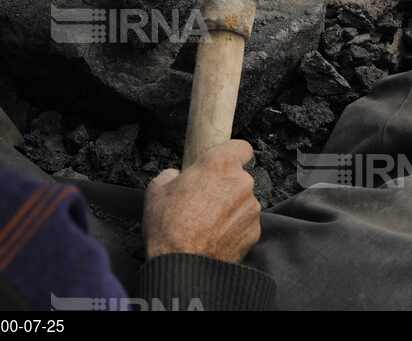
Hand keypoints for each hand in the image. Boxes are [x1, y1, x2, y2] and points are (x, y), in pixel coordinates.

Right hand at [142, 140, 261, 263]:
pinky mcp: (254, 232)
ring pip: (242, 200)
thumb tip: (178, 177)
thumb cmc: (169, 227)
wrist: (183, 266)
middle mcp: (241, 183)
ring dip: (229, 207)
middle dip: (224, 185)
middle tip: (202, 198)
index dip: (231, 153)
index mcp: (220, 164)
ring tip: (206, 222)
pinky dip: (234, 227)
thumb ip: (173, 174)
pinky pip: (245, 222)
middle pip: (239, 176)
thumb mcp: (157, 188)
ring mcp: (251, 209)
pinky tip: (214, 236)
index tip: (222, 162)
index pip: (241, 146)